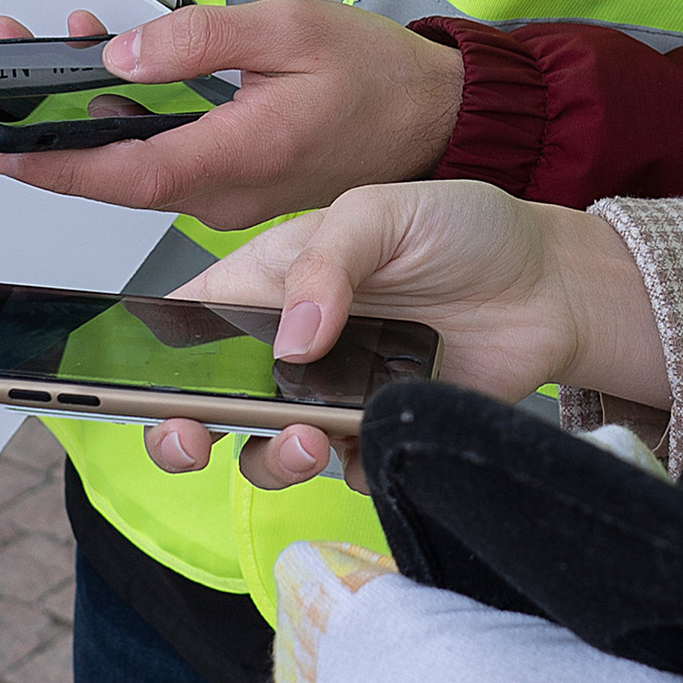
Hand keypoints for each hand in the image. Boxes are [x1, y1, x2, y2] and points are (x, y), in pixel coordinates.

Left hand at [0, 0, 464, 228]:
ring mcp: (231, 194)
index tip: (0, 148)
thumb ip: (201, 39)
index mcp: (238, 156)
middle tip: (9, 58)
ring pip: (138, 163)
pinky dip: (132, 115)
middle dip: (51, 120)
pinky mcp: (237, 183)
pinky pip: (168, 158)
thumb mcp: (288, 29)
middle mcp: (226, 192)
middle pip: (116, 170)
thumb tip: (125, 52)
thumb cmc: (378, 76)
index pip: (122, 173)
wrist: (436, 116)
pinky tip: (116, 69)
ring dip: (90, 111)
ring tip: (54, 43)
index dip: (52, 163)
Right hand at [147, 177, 667, 486]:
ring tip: (312, 436)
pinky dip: (355, 466)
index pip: (182, 329)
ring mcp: (331, 396)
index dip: (144, 363)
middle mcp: (286, 348)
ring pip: (267, 452)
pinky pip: (348, 471)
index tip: (132, 389)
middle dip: (181, 433)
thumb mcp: (383, 211)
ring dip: (272, 457)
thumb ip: (327, 262)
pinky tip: (382, 430)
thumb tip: (292, 339)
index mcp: (265, 283)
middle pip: (204, 407)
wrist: (549, 284)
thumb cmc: (464, 229)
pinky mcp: (381, 433)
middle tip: (194, 437)